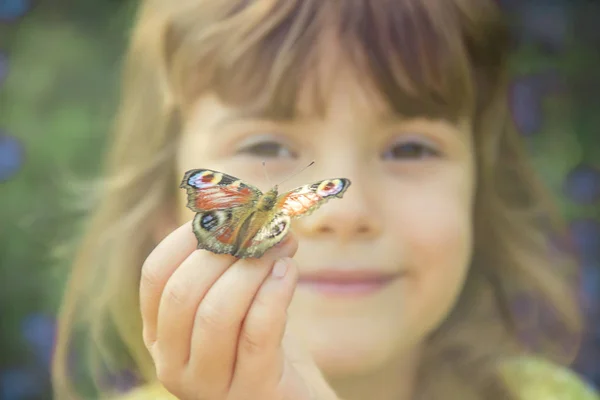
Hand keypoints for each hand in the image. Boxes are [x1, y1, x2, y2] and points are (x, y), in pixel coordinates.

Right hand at [140, 222, 337, 399]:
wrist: (289, 395)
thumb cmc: (260, 342)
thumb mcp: (235, 301)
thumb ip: (229, 263)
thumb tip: (246, 207)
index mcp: (159, 334)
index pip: (154, 275)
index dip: (187, 237)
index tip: (225, 211)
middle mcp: (171, 363)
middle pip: (182, 293)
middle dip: (224, 250)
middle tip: (262, 226)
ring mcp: (207, 385)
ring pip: (217, 314)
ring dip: (252, 269)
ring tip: (282, 247)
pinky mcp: (250, 391)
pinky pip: (256, 333)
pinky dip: (273, 293)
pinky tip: (289, 272)